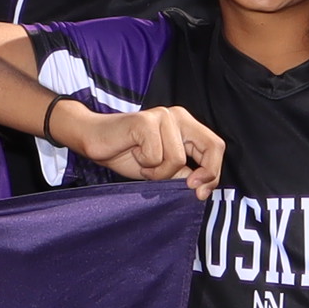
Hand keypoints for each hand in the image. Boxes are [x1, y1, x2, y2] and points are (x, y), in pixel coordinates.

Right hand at [60, 103, 225, 188]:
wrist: (93, 139)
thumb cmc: (125, 152)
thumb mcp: (162, 168)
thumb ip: (183, 173)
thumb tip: (203, 188)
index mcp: (185, 124)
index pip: (215, 146)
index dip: (214, 171)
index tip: (200, 192)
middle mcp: (177, 115)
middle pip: (211, 147)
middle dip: (204, 173)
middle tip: (188, 187)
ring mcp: (162, 116)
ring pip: (178, 159)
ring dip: (159, 172)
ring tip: (144, 165)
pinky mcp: (146, 122)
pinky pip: (157, 157)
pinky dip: (145, 165)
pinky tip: (134, 155)